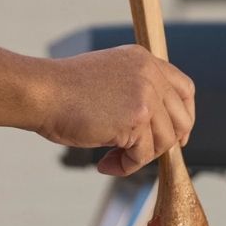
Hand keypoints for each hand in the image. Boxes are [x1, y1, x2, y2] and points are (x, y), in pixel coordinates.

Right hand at [36, 45, 194, 176]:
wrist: (41, 92)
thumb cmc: (62, 92)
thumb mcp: (107, 79)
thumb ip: (133, 92)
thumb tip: (152, 128)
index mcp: (143, 60)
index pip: (184, 88)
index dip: (184, 115)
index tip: (176, 136)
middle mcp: (149, 73)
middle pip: (181, 118)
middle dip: (164, 143)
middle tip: (139, 155)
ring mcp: (146, 94)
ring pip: (164, 141)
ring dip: (138, 157)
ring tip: (111, 159)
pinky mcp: (137, 117)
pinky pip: (143, 155)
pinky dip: (125, 166)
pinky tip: (104, 164)